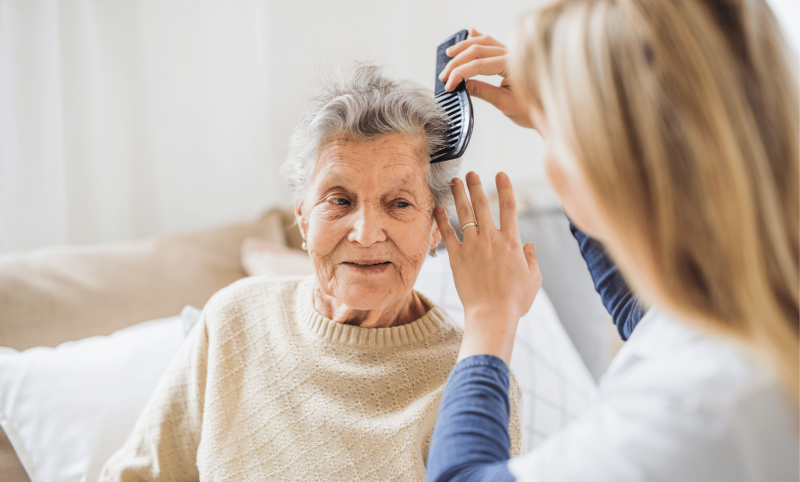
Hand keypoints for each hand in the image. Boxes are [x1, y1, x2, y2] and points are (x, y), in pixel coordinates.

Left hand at [434, 172, 541, 363]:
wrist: (492, 314)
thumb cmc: (515, 300)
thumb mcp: (533, 279)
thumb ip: (532, 259)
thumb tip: (530, 246)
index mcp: (512, 241)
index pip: (509, 206)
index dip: (505, 187)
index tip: (500, 174)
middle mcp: (491, 238)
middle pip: (482, 204)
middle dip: (476, 185)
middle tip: (471, 173)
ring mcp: (472, 246)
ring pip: (464, 213)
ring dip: (458, 194)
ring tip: (454, 181)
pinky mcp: (457, 257)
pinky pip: (447, 233)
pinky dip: (442, 219)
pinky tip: (437, 208)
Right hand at [438, 28, 533, 128]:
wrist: (548, 111)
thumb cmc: (532, 109)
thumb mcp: (505, 103)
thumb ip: (483, 91)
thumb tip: (463, 85)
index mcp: (512, 66)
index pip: (478, 64)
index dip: (460, 74)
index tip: (449, 85)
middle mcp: (512, 55)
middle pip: (478, 50)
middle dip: (457, 62)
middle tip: (444, 76)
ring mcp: (511, 54)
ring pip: (484, 43)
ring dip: (465, 47)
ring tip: (450, 54)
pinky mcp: (510, 57)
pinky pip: (493, 42)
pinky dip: (480, 38)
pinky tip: (471, 33)